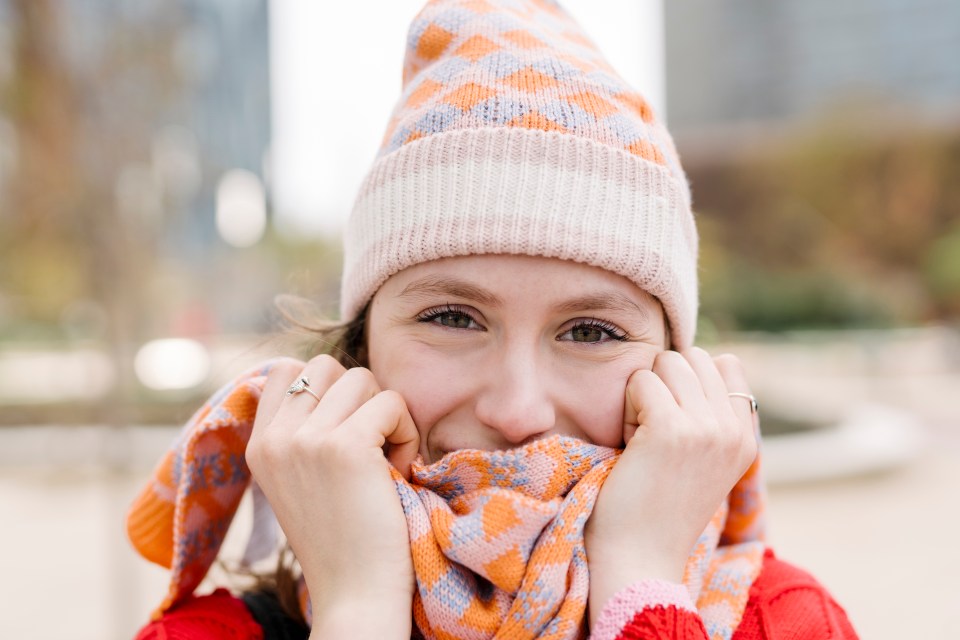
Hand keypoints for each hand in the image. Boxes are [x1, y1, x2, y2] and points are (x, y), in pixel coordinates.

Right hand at [245, 355, 419, 638]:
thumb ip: (303, 432)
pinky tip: (399, 470)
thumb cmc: (344, 540)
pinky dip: (406, 432)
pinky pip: (391, 403)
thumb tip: (334, 379)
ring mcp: (305, 440)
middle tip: (371, 444)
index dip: (327, 386)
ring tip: (386, 460)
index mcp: (259, 446)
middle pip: (329, 365)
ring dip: (386, 413)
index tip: (347, 426)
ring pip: (363, 378)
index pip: (287, 369)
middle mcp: (275, 438)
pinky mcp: (344, 446)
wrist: (355, 594)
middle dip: (360, 396)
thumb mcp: (302, 480)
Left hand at [585, 347, 757, 625]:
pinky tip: (631, 447)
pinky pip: (640, 381)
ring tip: (642, 440)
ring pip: (666, 362)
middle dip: (663, 384)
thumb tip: (693, 359)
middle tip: (652, 434)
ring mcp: (707, 428)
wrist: (639, 559)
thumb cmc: (655, 509)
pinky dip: (627, 409)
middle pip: (691, 357)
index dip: (686, 381)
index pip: (725, 363)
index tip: (672, 424)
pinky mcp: (672, 429)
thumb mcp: (701, 460)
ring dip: (643, 394)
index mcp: (745, 437)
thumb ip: (708, 416)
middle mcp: (733, 430)